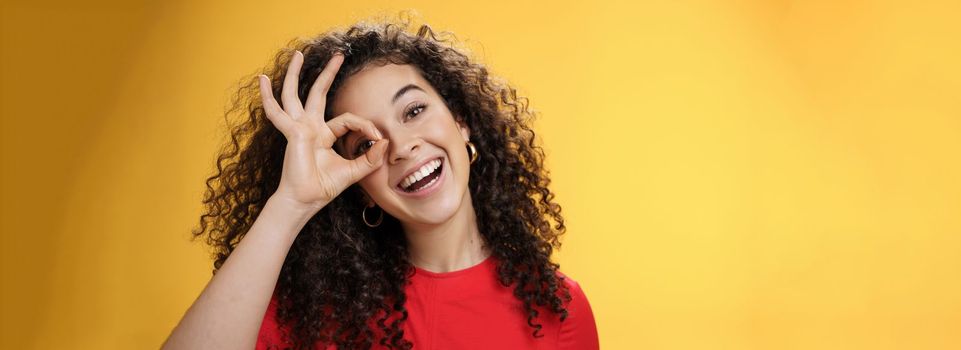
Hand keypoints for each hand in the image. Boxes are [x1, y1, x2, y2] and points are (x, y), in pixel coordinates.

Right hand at [258, 50, 388, 212]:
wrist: (306, 201)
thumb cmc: (324, 187)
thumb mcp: (354, 171)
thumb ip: (370, 158)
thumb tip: (384, 142)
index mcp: (323, 135)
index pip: (347, 119)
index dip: (364, 125)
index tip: (377, 137)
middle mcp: (309, 128)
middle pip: (318, 94)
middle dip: (328, 74)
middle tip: (340, 56)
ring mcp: (298, 128)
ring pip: (293, 95)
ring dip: (294, 74)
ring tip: (298, 55)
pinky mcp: (293, 132)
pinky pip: (279, 112)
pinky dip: (268, 97)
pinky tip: (261, 81)